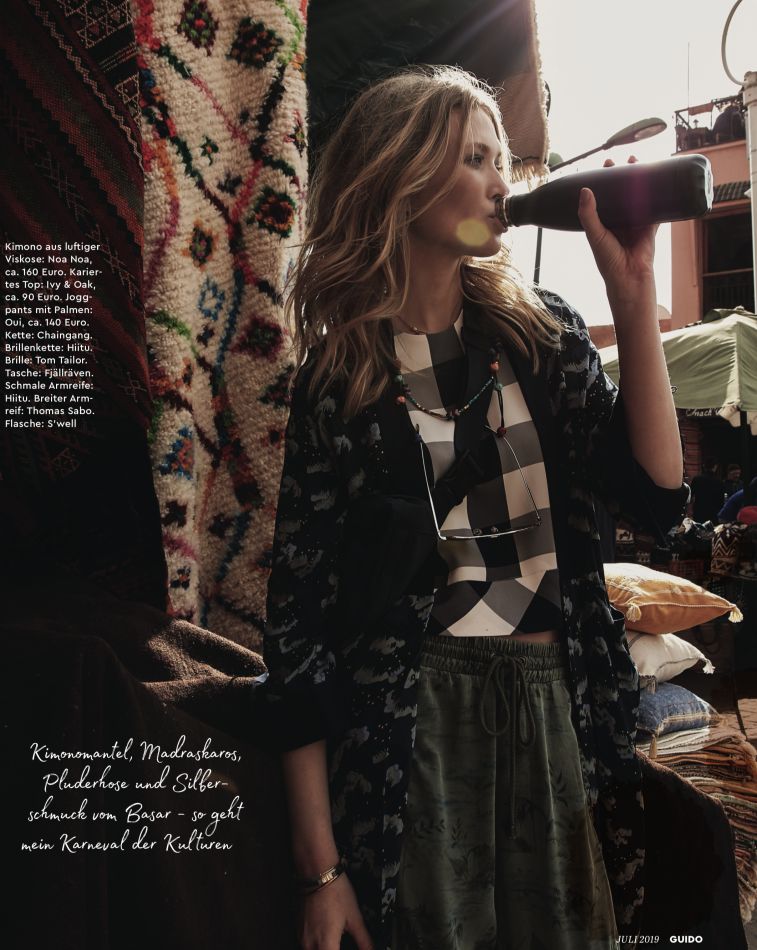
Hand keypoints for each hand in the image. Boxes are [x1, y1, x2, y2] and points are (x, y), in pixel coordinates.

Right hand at [298, 873, 373, 949]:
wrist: (318, 872)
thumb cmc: (336, 892)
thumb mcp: (355, 918)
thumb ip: (363, 940)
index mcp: (325, 945)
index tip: (348, 948)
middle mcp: (309, 944)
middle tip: (340, 944)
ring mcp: (301, 937)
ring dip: (324, 948)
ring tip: (334, 941)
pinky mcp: (297, 929)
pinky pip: (306, 945)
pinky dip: (316, 945)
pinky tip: (325, 935)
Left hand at [577, 156, 657, 307]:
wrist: (629, 276)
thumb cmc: (608, 260)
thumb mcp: (595, 235)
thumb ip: (589, 214)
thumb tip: (585, 190)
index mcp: (605, 220)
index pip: (604, 195)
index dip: (605, 180)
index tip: (606, 165)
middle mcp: (620, 219)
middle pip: (623, 192)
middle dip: (625, 175)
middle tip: (626, 160)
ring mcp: (636, 221)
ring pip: (640, 196)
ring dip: (642, 181)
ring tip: (642, 163)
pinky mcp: (651, 226)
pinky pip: (657, 207)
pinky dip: (661, 195)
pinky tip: (662, 181)